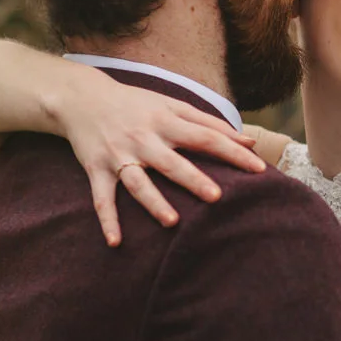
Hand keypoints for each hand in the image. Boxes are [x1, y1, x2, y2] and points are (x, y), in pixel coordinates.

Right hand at [55, 82, 265, 245]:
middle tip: (216, 197)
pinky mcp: (96, 169)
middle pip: (172, 162)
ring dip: (153, 202)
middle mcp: (144, 139)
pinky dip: (107, 219)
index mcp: (166, 122)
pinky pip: (101, 197)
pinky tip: (116, 241)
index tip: (258, 169)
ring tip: (172, 222)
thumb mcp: (172, 105)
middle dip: (193, 179)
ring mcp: (119, 155)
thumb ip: (211, 123)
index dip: (232, 152)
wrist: (82, 98)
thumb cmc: (136, 104)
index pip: (205, 137)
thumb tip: (250, 140)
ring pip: (138, 182)